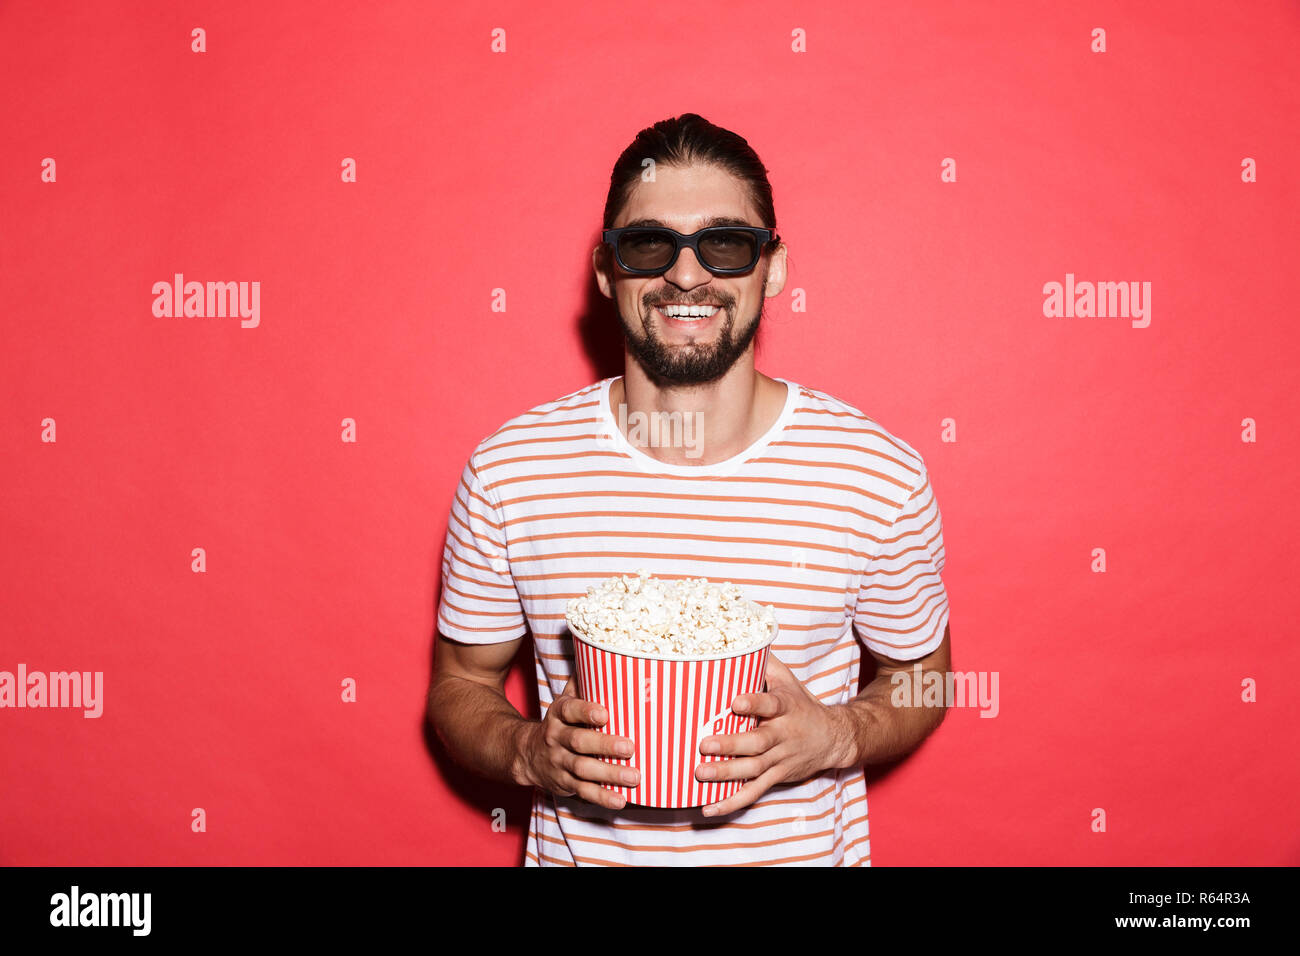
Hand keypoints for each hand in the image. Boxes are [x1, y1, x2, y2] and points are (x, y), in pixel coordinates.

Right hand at [518, 677, 638, 809]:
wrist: (527, 754)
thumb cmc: (561, 722)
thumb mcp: (566, 701)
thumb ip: (583, 682)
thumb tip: (604, 653)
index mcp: (558, 714)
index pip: (570, 710)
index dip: (586, 711)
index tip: (604, 713)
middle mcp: (557, 738)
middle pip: (579, 742)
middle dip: (604, 745)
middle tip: (629, 747)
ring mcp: (560, 763)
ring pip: (584, 769)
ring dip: (609, 774)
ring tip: (634, 776)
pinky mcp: (565, 783)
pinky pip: (584, 792)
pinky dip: (602, 797)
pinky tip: (621, 799)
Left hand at [694, 653, 851, 816]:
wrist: (833, 738)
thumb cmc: (800, 703)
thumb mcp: (787, 679)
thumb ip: (763, 662)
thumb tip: (740, 637)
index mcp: (785, 708)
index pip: (770, 704)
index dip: (753, 703)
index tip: (734, 702)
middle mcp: (783, 735)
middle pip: (758, 742)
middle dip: (731, 745)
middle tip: (704, 744)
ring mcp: (780, 759)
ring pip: (753, 770)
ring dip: (726, 774)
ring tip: (700, 773)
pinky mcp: (777, 777)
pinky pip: (754, 792)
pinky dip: (731, 802)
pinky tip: (708, 808)